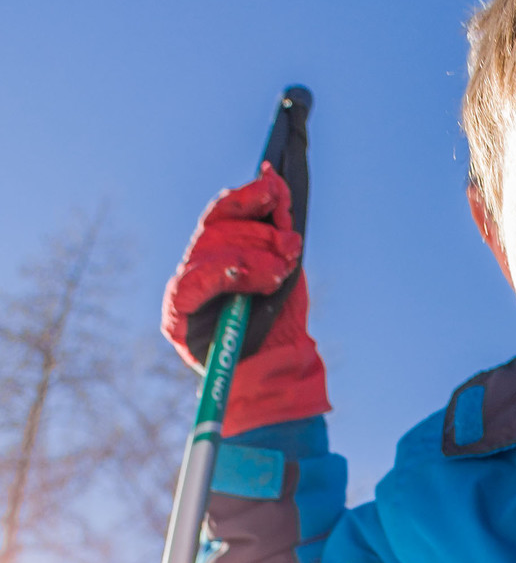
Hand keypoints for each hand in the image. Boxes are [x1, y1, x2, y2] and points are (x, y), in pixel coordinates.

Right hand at [161, 166, 329, 433]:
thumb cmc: (278, 329)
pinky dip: (226, 273)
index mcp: (218, 254)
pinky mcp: (176, 315)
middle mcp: (196, 267)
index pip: (224, 213)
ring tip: (284, 267)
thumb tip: (275, 182)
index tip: (275, 185)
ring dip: (254, 253)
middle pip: (218, 228)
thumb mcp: (286, 271)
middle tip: (292, 245)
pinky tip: (254, 278)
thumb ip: (277, 230)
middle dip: (260, 230)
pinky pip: (195, 280)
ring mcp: (184, 290)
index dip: (247, 195)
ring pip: (210, 250)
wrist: (274, 380)